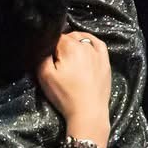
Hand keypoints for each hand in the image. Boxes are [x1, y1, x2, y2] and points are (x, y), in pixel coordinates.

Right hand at [36, 31, 112, 147]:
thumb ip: (42, 56)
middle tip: (58, 60)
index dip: (49, 46)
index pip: (56, 37)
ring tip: (69, 55)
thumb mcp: (45, 76)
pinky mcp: (105, 61)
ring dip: (75, 42)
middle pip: (70, 36)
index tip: (48, 57)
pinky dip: (91, 42)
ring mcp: (98, 53)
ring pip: (83, 38)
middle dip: (62, 44)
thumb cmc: (65, 95)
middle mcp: (85, 45)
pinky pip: (98, 44)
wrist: (88, 112)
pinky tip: (86, 47)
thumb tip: (44, 45)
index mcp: (70, 46)